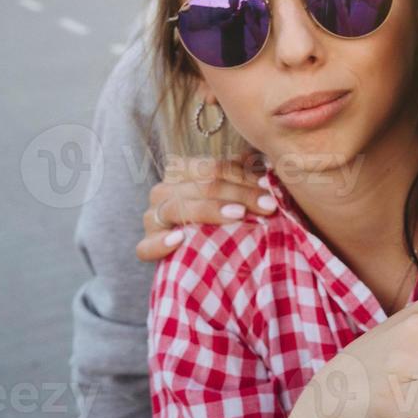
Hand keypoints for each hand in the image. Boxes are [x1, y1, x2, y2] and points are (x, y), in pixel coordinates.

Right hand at [136, 152, 276, 260]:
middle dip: (239, 194)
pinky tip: (180, 240)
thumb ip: (246, 175)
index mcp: (182, 170)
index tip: (271, 188)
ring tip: (238, 216)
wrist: (201, 252)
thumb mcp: (235, 192)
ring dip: (209, 211)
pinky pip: (146, 246)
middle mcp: (164, 190)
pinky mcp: (146, 246)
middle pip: (201, 186)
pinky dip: (161, 243)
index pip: (212, 168)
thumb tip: (268, 164)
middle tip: (268, 206)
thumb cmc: (224, 214)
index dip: (244, 176)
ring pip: (176, 208)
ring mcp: (153, 218)